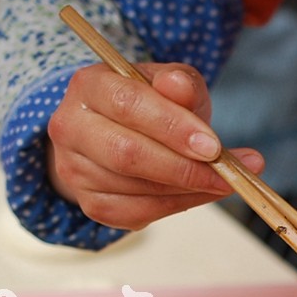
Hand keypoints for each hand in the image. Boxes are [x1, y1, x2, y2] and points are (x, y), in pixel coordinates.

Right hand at [45, 62, 265, 230]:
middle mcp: (70, 127)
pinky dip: (177, 205)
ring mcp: (75, 169)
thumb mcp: (171, 84)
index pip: (127, 105)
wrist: (126, 133)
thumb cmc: (153, 105)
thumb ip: (180, 83)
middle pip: (127, 153)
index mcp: (88, 86)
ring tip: (224, 182)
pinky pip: (138, 213)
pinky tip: (202, 194)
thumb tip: (178, 85)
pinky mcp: (91, 203)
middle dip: (183, 167)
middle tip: (226, 173)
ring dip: (188, 189)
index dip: (173, 128)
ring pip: (136, 188)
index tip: (213, 146)